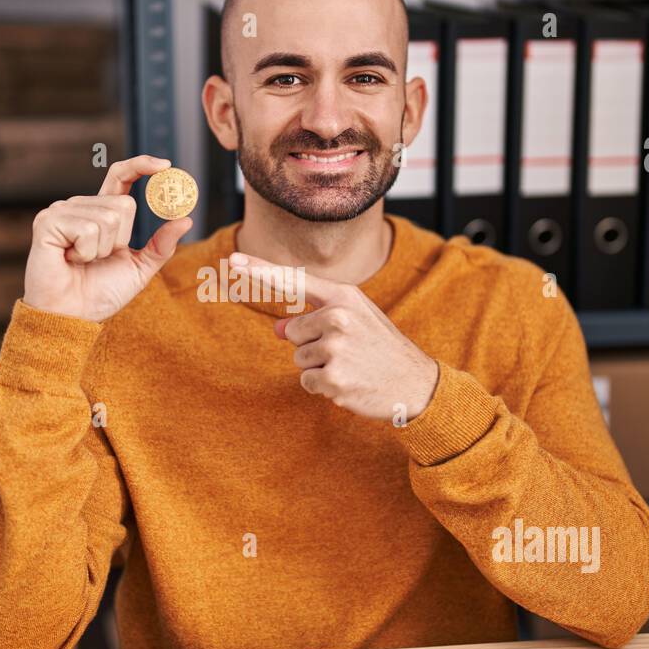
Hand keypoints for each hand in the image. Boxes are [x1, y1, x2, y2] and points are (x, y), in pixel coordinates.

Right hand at [23, 155, 193, 321]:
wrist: (71, 317)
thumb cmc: (99, 294)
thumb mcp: (139, 269)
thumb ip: (161, 245)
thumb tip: (186, 219)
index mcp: (101, 212)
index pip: (121, 177)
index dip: (141, 166)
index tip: (165, 165)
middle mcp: (80, 206)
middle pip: (123, 204)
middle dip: (121, 239)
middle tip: (99, 259)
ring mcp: (61, 211)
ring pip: (107, 217)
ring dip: (102, 250)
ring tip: (82, 261)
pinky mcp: (48, 222)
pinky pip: (87, 229)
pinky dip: (86, 252)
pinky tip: (70, 260)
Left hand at [228, 251, 439, 420]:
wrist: (416, 383)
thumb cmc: (381, 348)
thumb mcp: (355, 323)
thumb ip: (316, 318)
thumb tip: (278, 329)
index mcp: (344, 296)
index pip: (293, 280)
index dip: (259, 270)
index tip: (233, 262)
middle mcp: (338, 317)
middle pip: (293, 331)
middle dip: (311, 345)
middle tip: (346, 352)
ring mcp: (335, 348)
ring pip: (299, 358)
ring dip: (318, 368)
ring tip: (350, 367)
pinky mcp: (333, 378)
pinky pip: (306, 381)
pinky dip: (322, 387)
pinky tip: (349, 383)